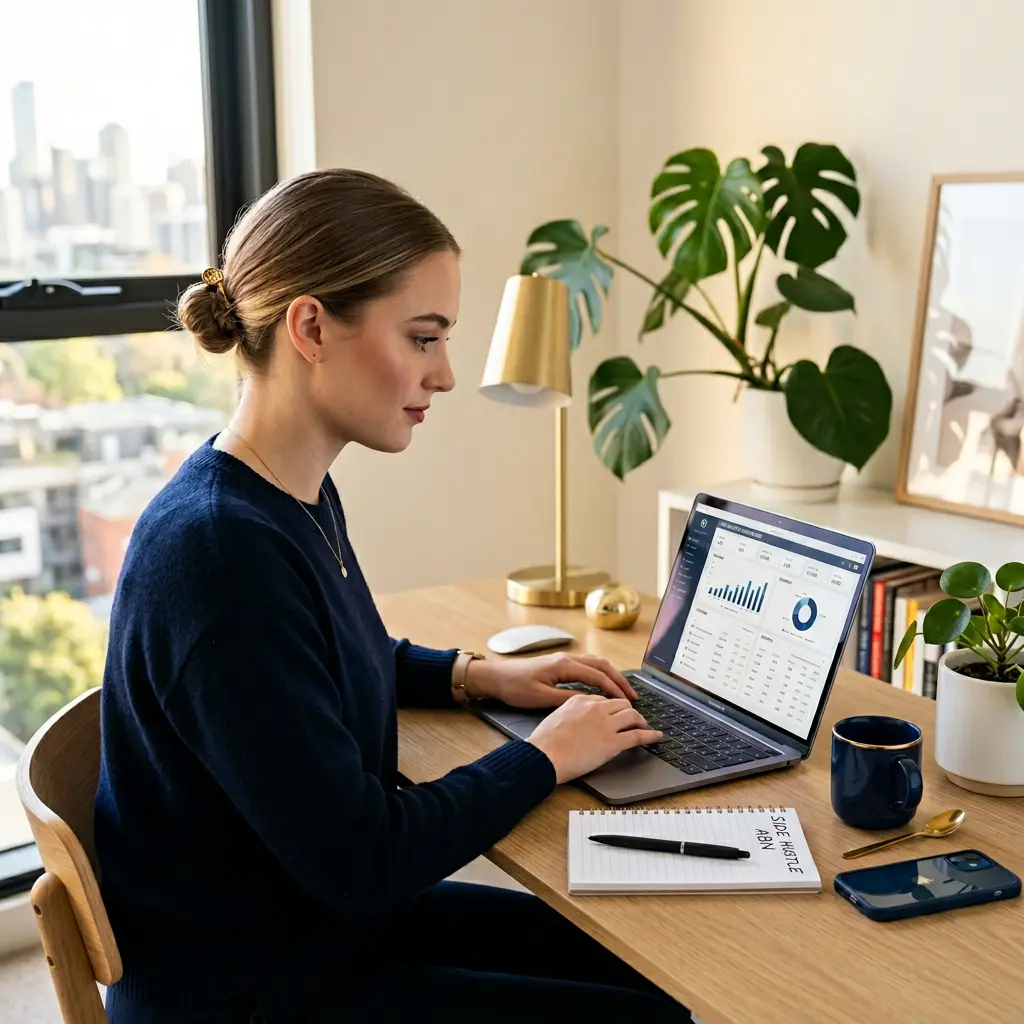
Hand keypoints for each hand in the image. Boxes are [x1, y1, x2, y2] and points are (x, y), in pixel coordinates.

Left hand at [465, 652, 636, 708]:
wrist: (495, 677)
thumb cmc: (515, 687)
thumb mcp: (541, 698)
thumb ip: (567, 699)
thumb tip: (591, 702)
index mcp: (564, 665)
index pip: (598, 676)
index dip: (615, 689)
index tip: (628, 702)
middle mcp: (566, 658)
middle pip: (602, 665)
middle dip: (619, 679)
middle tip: (632, 696)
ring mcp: (563, 659)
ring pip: (595, 662)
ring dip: (611, 675)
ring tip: (622, 691)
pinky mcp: (558, 663)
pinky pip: (586, 665)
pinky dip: (599, 673)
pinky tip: (602, 685)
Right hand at [525, 694, 661, 783]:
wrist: (544, 755)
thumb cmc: (544, 742)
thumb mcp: (556, 717)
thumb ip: (570, 714)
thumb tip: (576, 721)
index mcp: (581, 700)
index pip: (604, 700)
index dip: (613, 708)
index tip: (616, 713)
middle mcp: (596, 708)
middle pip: (621, 704)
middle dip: (629, 711)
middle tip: (632, 719)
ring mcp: (606, 724)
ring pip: (632, 715)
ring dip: (641, 721)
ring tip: (644, 726)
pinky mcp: (613, 742)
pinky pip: (638, 735)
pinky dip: (650, 735)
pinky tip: (656, 737)